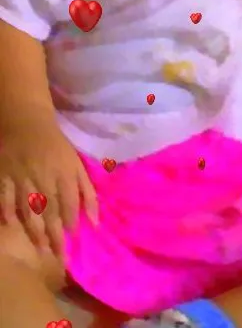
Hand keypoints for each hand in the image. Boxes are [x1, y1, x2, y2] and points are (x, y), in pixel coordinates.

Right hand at [0, 116, 97, 256]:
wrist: (27, 121)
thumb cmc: (56, 145)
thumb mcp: (76, 163)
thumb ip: (87, 191)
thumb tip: (95, 222)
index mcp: (64, 172)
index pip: (69, 203)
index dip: (70, 222)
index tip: (71, 239)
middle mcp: (45, 176)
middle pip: (50, 211)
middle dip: (55, 235)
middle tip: (58, 257)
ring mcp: (23, 176)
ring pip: (28, 208)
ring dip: (35, 230)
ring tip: (40, 248)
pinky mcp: (5, 174)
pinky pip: (5, 196)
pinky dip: (7, 211)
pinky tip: (11, 225)